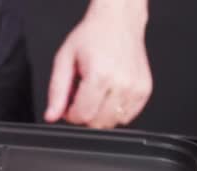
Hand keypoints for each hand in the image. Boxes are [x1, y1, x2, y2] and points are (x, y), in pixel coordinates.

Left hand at [44, 0, 151, 128]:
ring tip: (95, 92)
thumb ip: (56, 91)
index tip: (68, 105)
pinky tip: (108, 94)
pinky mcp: (144, 91)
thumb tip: (51, 116)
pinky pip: (127, 117)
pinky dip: (114, 112)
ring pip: (112, 122)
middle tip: (81, 95)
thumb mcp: (64, 60)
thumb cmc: (92, 36)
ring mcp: (136, 88)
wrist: (118, 22)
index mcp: (100, 75)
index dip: (70, 114)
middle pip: (97, 123)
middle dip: (84, 114)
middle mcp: (121, 83)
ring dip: (100, 114)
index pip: (82, 116)